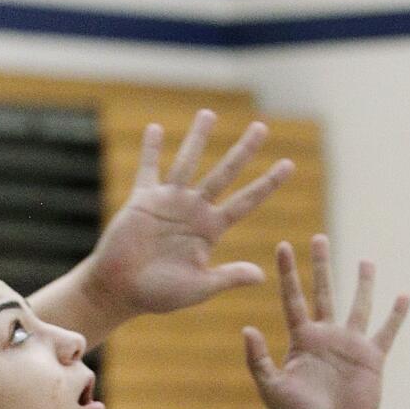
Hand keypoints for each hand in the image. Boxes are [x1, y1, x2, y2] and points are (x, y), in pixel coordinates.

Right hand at [83, 110, 292, 321]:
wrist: (121, 291)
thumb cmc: (159, 295)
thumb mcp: (199, 288)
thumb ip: (227, 277)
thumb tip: (262, 276)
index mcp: (210, 231)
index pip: (245, 202)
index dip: (266, 184)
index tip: (288, 165)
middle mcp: (193, 211)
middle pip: (224, 174)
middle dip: (243, 151)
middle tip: (262, 127)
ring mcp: (168, 202)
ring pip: (188, 162)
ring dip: (198, 138)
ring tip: (209, 113)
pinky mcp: (143, 200)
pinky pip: (148, 168)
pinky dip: (150, 149)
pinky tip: (156, 129)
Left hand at [243, 237, 409, 408]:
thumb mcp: (272, 389)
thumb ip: (258, 360)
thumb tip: (247, 329)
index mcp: (301, 340)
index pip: (293, 298)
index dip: (288, 272)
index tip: (282, 245)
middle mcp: (326, 337)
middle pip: (324, 291)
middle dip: (322, 265)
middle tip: (320, 237)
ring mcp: (350, 346)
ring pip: (358, 305)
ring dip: (363, 283)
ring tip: (367, 260)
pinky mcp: (372, 359)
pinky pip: (387, 331)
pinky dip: (397, 314)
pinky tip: (405, 296)